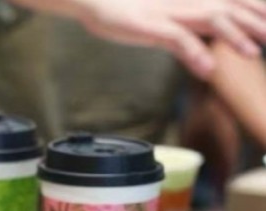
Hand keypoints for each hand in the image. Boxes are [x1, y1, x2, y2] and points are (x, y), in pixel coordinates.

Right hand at [76, 0, 265, 77]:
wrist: (94, 0)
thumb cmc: (125, 10)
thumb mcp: (161, 20)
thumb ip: (186, 29)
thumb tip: (205, 45)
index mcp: (191, 1)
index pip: (232, 2)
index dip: (255, 11)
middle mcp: (186, 2)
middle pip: (230, 9)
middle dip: (256, 23)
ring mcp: (170, 13)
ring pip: (212, 19)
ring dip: (234, 35)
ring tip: (252, 53)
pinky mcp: (150, 25)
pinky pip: (177, 38)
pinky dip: (194, 53)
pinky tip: (207, 70)